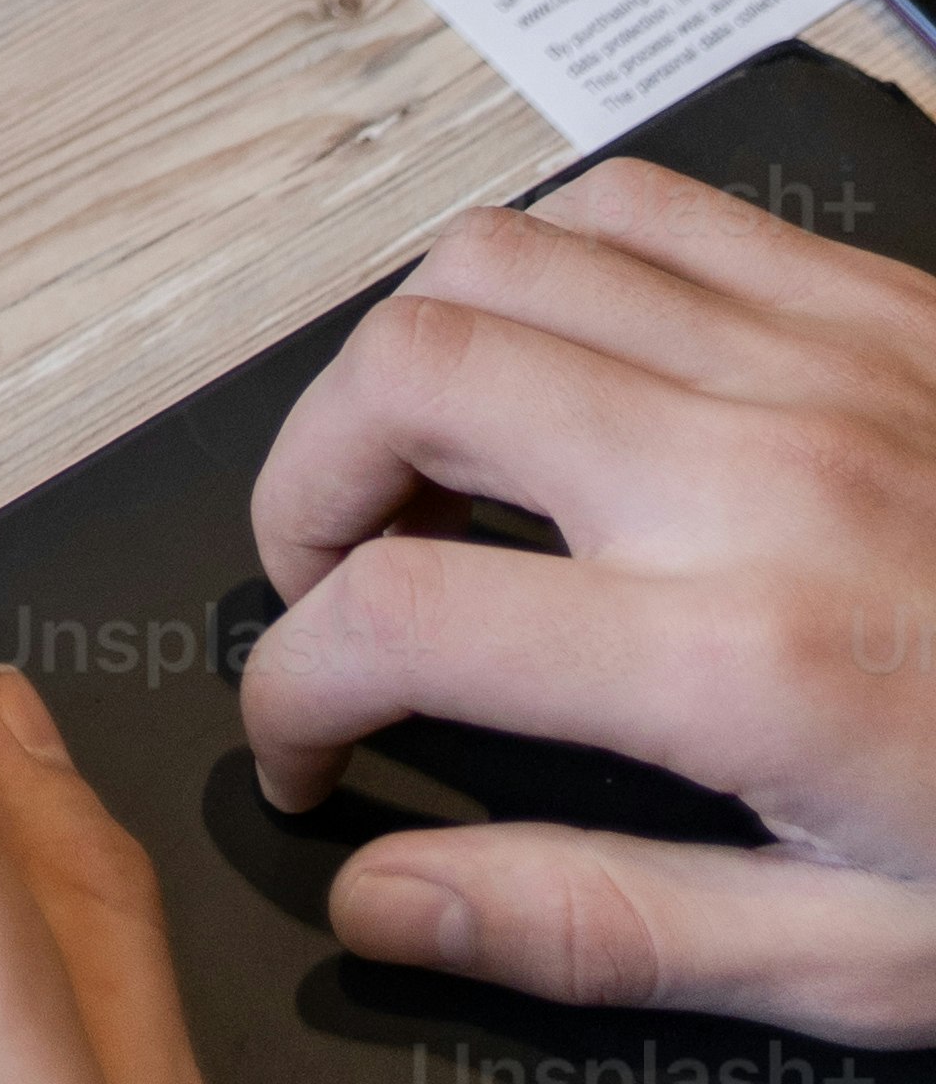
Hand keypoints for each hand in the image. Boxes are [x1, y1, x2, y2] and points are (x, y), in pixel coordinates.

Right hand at [242, 151, 935, 1034]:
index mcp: (745, 663)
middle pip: (407, 375)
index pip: (398, 618)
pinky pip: (639, 202)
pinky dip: (546, 258)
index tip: (307, 737)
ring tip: (422, 463)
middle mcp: (756, 476)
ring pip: (493, 256)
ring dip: (406, 356)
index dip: (297, 685)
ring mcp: (813, 359)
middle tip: (327, 580)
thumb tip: (393, 907)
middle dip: (304, 481)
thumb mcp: (865, 965)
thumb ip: (603, 926)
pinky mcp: (871, 299)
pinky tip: (558, 353)